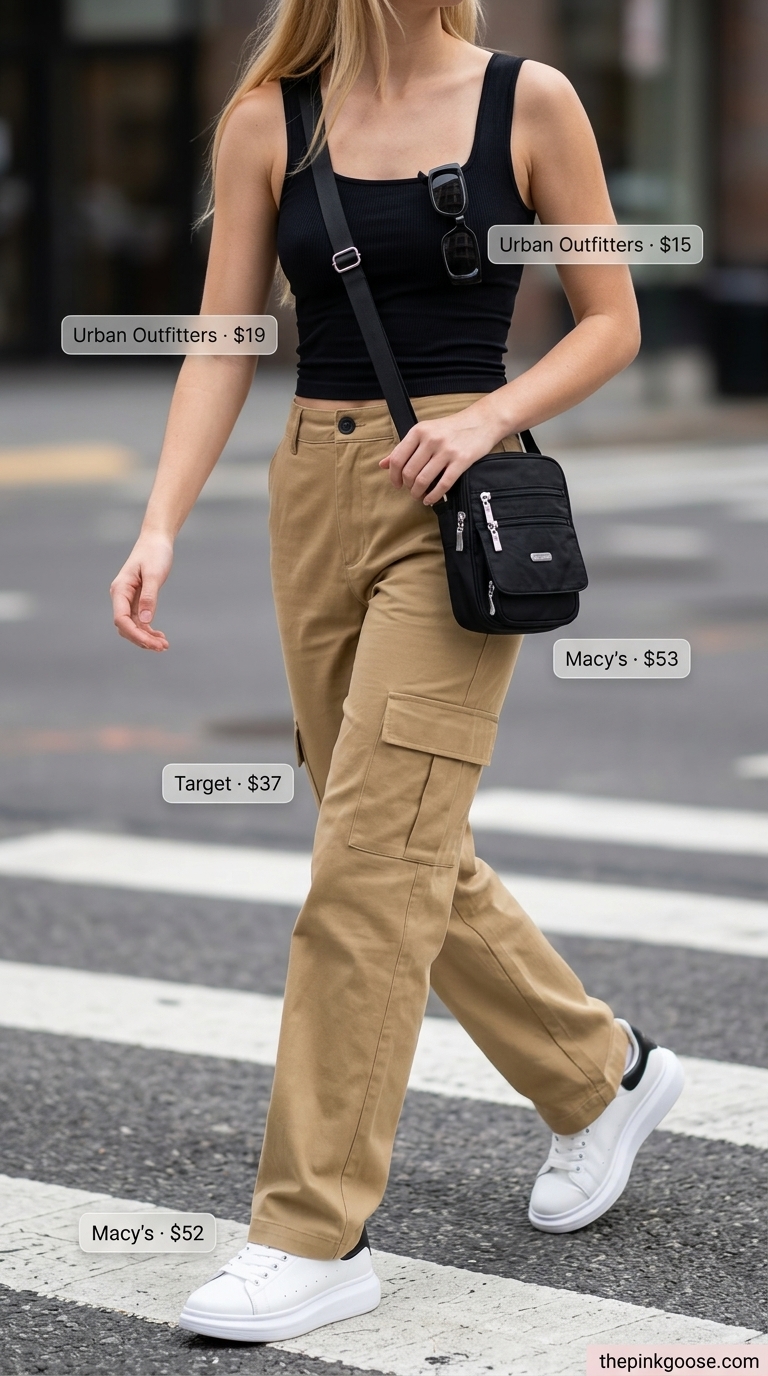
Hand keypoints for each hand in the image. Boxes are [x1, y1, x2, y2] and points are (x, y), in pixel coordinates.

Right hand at [110, 532, 173, 649]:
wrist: (156, 540)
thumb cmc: (154, 553)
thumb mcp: (154, 575)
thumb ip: (149, 597)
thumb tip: (146, 622)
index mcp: (120, 589)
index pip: (121, 619)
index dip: (135, 634)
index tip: (151, 643)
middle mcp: (120, 596)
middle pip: (126, 626)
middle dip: (142, 639)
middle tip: (163, 647)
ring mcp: (128, 600)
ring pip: (133, 626)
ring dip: (146, 637)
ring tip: (164, 645)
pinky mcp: (137, 600)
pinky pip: (139, 621)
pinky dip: (149, 630)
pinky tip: (160, 636)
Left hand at [379, 406, 501, 504]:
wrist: (482, 421)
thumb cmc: (451, 428)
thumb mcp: (425, 431)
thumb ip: (404, 448)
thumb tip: (383, 464)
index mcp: (419, 431)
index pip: (398, 459)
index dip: (394, 476)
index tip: (397, 484)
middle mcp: (431, 440)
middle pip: (409, 472)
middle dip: (408, 486)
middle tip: (411, 490)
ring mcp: (446, 450)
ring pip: (423, 480)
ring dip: (418, 493)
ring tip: (420, 495)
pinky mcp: (461, 461)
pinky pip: (443, 484)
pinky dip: (434, 496)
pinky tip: (431, 499)